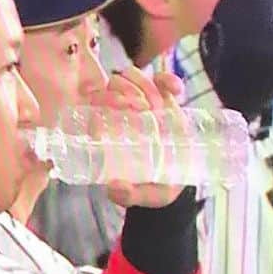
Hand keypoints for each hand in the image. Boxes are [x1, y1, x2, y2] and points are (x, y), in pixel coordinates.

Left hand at [95, 67, 187, 209]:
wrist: (176, 185)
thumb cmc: (151, 189)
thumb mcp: (140, 195)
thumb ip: (127, 195)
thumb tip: (113, 189)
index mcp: (106, 133)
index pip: (95, 104)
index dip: (106, 97)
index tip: (125, 106)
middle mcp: (120, 115)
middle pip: (114, 85)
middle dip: (129, 88)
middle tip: (145, 106)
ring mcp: (141, 106)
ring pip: (135, 78)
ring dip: (148, 84)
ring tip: (161, 105)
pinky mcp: (163, 102)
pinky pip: (161, 81)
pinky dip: (168, 80)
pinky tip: (177, 90)